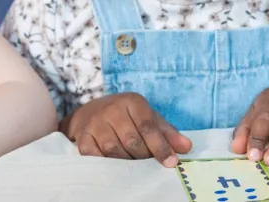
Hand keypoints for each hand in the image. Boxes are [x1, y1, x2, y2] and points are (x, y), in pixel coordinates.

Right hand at [61, 93, 191, 166]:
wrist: (91, 112)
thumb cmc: (126, 117)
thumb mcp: (148, 118)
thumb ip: (167, 133)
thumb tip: (186, 147)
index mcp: (132, 102)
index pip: (148, 127)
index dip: (161, 147)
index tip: (171, 163)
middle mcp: (112, 109)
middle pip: (132, 141)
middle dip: (143, 157)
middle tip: (148, 164)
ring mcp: (95, 123)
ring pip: (114, 150)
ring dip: (126, 162)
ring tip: (133, 166)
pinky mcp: (82, 136)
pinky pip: (95, 156)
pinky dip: (106, 164)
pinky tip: (114, 167)